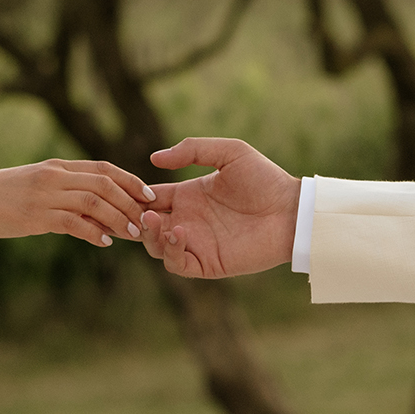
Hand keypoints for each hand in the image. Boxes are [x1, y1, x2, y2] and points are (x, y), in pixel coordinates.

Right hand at [0, 160, 154, 246]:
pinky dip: (93, 232)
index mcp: (57, 166)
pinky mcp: (35, 215)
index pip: (104, 168)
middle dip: (131, 202)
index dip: (131, 181)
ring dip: (118, 218)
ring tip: (134, 233)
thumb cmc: (2, 197)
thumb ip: (65, 192)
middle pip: (105, 183)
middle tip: (148, 219)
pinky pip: (72, 222)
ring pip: (94, 202)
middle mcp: (54, 176)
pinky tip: (105, 242)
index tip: (150, 195)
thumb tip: (94, 209)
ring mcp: (45, 195)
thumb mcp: (37, 186)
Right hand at [140, 138, 298, 277]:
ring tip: (151, 220)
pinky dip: (169, 251)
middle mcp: (187, 221)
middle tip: (128, 210)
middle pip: (145, 224)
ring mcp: (195, 243)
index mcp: (187, 196)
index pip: (148, 199)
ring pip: (155, 246)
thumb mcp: (229, 153)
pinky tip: (177, 232)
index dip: (132, 196)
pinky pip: (177, 263)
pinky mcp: (207, 263)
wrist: (291, 210)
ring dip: (148, 234)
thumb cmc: (265, 179)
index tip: (123, 191)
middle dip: (131, 218)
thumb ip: (192, 150)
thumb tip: (154, 159)